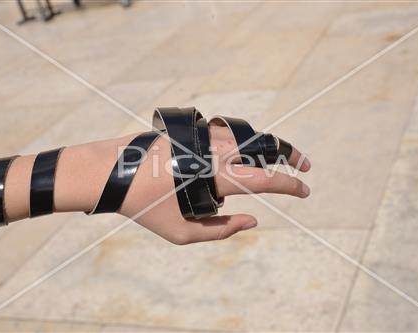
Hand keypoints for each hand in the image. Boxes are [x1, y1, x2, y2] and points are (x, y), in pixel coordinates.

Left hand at [118, 126, 310, 244]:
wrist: (112, 171)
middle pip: (268, 145)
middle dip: (292, 155)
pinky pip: (229, 132)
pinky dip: (245, 141)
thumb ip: (221, 230)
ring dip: (269, 147)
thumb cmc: (144, 206)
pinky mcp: (195, 128)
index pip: (268, 179)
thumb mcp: (182, 232)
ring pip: (250, 136)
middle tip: (305, 166)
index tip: (305, 190)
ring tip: (276, 161)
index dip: (292, 185)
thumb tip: (253, 221)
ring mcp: (205, 136)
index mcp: (217, 177)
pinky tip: (244, 153)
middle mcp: (216, 151)